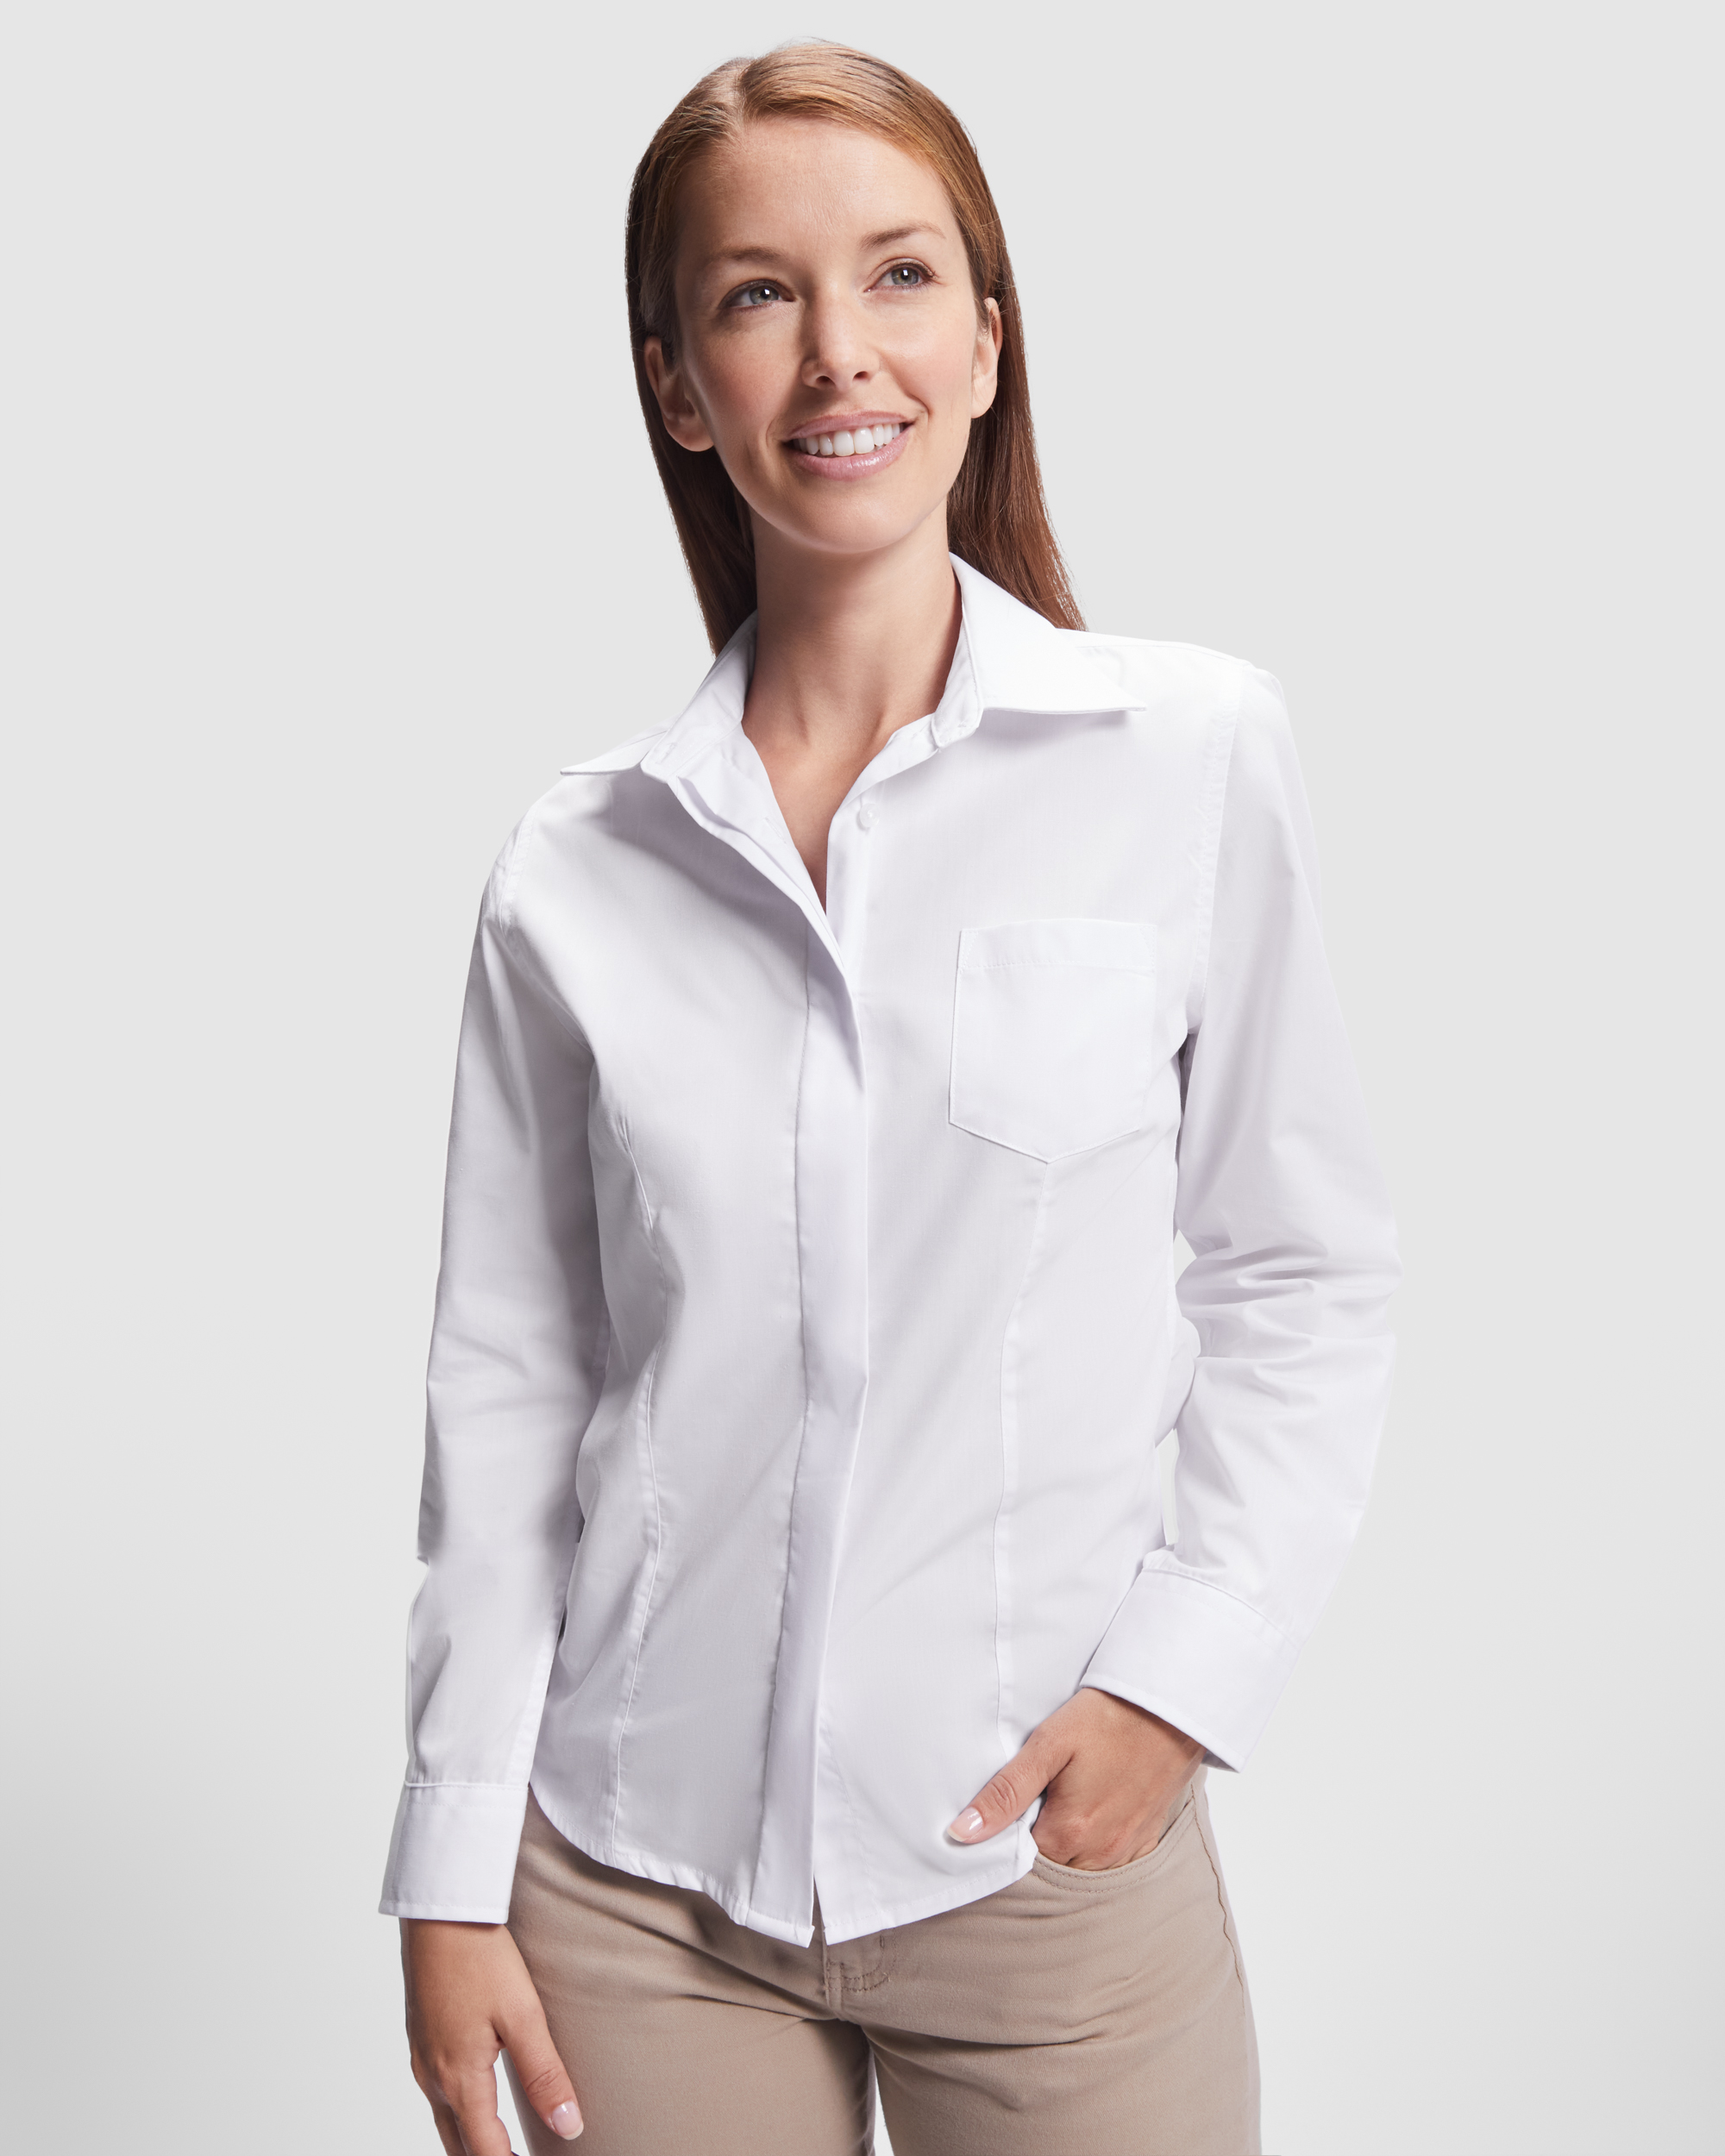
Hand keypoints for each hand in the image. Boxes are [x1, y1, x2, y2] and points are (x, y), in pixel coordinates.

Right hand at [401, 1919, 583, 2150]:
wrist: (439, 1910)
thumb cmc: (479, 1955)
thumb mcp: (523, 2015)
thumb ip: (545, 2074)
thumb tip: (568, 2126)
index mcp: (459, 2078)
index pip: (485, 2150)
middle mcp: (433, 2075)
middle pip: (458, 2143)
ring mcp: (422, 2055)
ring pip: (445, 2118)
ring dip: (469, 2140)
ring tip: (498, 2146)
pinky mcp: (420, 2034)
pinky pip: (437, 2090)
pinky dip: (457, 2111)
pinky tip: (475, 2099)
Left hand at [945, 1686, 1202, 1869]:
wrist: (1171, 1705)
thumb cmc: (1110, 1717)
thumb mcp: (1049, 1745)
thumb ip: (1006, 1792)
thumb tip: (961, 1832)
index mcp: (1070, 1834)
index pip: (1020, 1863)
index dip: (1005, 1842)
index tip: (1000, 1816)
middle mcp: (1100, 1853)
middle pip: (1051, 1869)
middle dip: (1034, 1847)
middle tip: (1030, 1804)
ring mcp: (1127, 1849)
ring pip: (1080, 1869)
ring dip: (1065, 1848)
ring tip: (1058, 1805)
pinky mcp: (1147, 1838)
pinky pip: (1111, 1861)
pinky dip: (1094, 1847)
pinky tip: (1089, 1814)